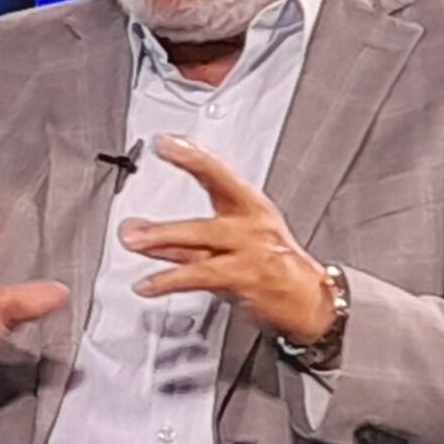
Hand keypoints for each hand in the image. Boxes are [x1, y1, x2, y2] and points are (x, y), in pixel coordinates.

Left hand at [118, 134, 334, 343]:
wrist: (310, 302)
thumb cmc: (268, 265)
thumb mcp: (226, 243)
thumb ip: (179, 238)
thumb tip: (136, 229)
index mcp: (249, 206)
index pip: (219, 172)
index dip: (193, 154)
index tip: (165, 142)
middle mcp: (251, 222)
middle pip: (217, 192)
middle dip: (182, 183)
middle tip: (150, 168)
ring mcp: (250, 248)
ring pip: (202, 236)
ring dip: (163, 236)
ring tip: (132, 238)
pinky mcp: (245, 277)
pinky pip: (201, 275)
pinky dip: (170, 280)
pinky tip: (147, 284)